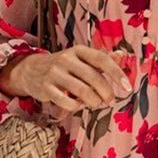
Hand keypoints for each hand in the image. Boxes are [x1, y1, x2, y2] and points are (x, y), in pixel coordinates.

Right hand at [2, 45, 132, 116]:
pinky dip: (76, 107)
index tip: (127, 88)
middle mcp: (66, 59)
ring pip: (82, 91)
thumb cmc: (64, 66)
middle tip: (110, 101)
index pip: (102, 59)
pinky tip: (78, 105)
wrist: (31, 69)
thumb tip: (122, 54)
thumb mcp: (81, 58)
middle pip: (93, 77)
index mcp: (79, 50)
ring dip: (94, 102)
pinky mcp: (45, 88)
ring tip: (95, 104)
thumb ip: (101, 59)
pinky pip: (66, 102)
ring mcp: (55, 73)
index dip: (117, 73)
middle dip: (106, 92)